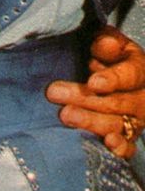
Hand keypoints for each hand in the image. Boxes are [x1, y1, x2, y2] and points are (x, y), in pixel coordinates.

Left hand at [46, 27, 144, 157]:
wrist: (116, 76)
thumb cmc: (109, 56)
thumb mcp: (109, 43)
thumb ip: (106, 42)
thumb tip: (106, 43)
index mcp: (140, 70)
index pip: (130, 75)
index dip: (112, 79)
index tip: (93, 83)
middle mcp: (142, 98)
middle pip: (117, 102)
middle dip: (85, 99)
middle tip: (55, 93)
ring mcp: (137, 120)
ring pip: (117, 124)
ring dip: (90, 121)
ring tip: (65, 115)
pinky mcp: (129, 138)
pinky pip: (128, 147)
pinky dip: (119, 148)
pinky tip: (107, 143)